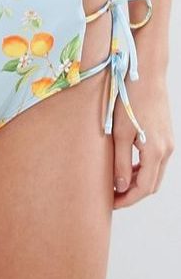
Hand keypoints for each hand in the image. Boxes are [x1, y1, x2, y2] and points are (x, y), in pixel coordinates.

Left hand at [112, 72, 174, 208]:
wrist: (146, 74)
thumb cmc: (130, 100)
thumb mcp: (119, 133)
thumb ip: (120, 162)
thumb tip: (120, 187)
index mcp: (155, 152)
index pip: (144, 188)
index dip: (127, 199)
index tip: (111, 203)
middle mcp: (166, 150)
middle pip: (152, 184)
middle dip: (132, 193)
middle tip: (111, 196)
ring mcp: (168, 142)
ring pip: (154, 173)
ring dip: (137, 181)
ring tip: (115, 181)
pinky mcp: (165, 135)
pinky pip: (156, 160)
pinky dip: (142, 168)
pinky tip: (126, 165)